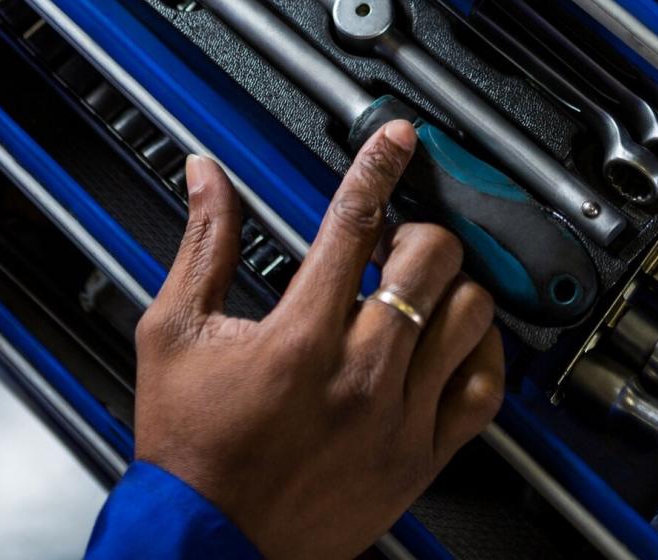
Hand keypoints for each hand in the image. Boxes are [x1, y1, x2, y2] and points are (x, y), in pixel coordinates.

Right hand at [135, 121, 504, 559]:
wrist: (207, 549)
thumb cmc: (189, 450)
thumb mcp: (174, 333)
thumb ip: (203, 244)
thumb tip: (210, 176)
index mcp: (299, 337)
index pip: (355, 221)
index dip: (380, 165)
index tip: (397, 138)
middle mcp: (360, 374)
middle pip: (431, 260)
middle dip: (416, 231)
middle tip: (394, 240)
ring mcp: (398, 419)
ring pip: (469, 315)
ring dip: (451, 286)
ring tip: (422, 288)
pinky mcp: (421, 458)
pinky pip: (484, 388)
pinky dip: (482, 352)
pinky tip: (454, 341)